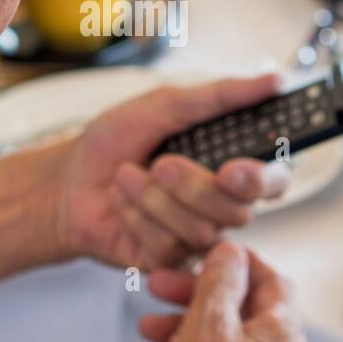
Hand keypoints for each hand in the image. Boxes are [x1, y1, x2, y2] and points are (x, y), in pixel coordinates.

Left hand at [60, 76, 291, 270]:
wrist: (66, 179)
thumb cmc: (116, 140)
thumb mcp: (166, 105)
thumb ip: (222, 96)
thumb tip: (276, 80)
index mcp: (228, 166)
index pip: (274, 180)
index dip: (263, 180)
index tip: (233, 169)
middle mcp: (219, 205)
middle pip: (239, 211)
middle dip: (195, 187)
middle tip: (162, 164)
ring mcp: (195, 236)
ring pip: (202, 230)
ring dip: (155, 198)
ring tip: (126, 175)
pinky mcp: (167, 261)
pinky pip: (169, 246)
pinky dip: (137, 216)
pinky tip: (120, 200)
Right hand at [140, 242, 307, 341]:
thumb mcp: (207, 323)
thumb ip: (221, 280)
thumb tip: (231, 252)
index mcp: (282, 334)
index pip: (270, 278)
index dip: (235, 260)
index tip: (205, 254)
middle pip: (241, 306)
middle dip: (196, 293)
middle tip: (161, 285)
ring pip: (224, 336)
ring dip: (185, 323)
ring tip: (149, 326)